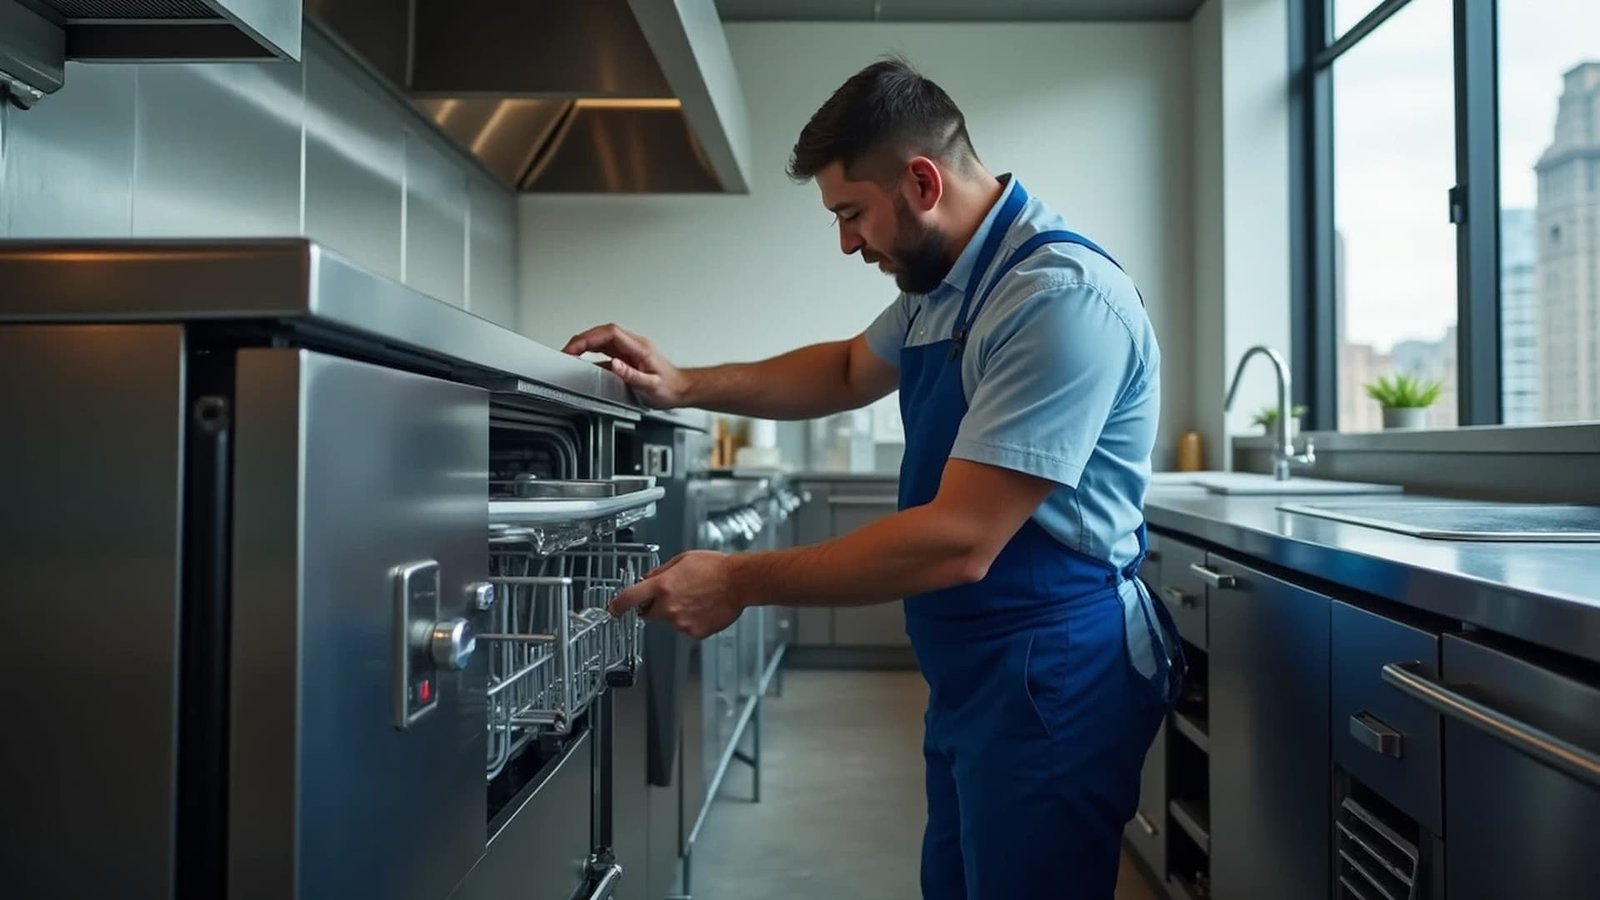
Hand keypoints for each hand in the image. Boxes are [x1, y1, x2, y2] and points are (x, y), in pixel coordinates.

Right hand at [562, 323, 689, 407]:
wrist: (681, 389)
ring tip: (570, 355)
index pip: (609, 333)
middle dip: (582, 339)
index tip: (575, 347)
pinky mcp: (627, 357)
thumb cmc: (670, 388)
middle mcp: (634, 345)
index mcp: (640, 348)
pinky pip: (605, 351)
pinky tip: (584, 362)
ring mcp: (630, 350)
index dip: (589, 337)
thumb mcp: (652, 386)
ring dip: (585, 345)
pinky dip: (591, 354)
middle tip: (566, 351)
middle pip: (602, 333)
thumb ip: (632, 375)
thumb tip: (614, 364)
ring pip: (602, 340)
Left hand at [610, 551, 745, 639]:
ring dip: (677, 613)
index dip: (617, 605)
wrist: (739, 583)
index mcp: (663, 585)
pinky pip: (686, 628)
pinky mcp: (694, 632)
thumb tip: (649, 579)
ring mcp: (681, 622)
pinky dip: (691, 621)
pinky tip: (703, 608)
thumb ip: (661, 571)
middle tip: (674, 595)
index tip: (613, 609)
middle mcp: (669, 606)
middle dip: (655, 606)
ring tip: (696, 598)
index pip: (629, 598)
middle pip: (648, 614)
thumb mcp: (683, 559)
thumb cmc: (716, 568)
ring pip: (669, 621)